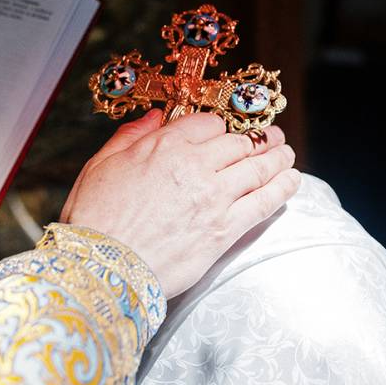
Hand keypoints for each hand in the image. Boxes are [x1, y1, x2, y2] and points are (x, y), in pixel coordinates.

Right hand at [61, 109, 299, 296]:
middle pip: (240, 143)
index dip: (220, 126)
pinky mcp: (225, 230)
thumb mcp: (100, 166)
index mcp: (165, 146)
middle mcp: (195, 166)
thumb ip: (130, 136)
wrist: (103, 268)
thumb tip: (153, 117)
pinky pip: (264, 202)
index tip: (226, 131)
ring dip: (278, 157)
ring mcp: (214, 198)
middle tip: (271, 136)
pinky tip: (291, 180)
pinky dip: (282, 188)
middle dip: (259, 137)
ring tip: (286, 153)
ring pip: (258, 168)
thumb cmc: (94, 219)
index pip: (208, 123)